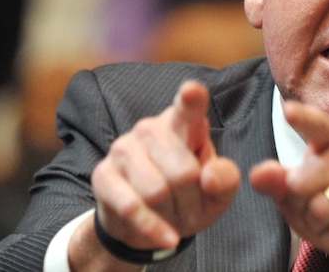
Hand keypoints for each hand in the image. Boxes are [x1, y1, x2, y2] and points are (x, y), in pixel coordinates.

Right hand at [84, 81, 239, 260]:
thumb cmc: (190, 196)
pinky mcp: (103, 174)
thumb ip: (225, 179)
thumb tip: (208, 177)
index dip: (191, 98)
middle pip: (183, 172)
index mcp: (184, 124)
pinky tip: (166, 236)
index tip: (192, 90)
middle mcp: (151, 128)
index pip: (189, 107)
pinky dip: (153, 229)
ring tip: (173, 214)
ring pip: (157, 191)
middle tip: (191, 207)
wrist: (150, 223)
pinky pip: (132, 207)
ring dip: (173, 215)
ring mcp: (124, 148)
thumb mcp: (217, 192)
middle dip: (193, 201)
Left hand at [249, 101, 328, 271]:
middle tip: (316, 209)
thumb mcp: (294, 195)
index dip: (303, 119)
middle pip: (303, 183)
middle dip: (300, 206)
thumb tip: (257, 174)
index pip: (317, 126)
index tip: (288, 110)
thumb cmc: (326, 207)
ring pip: (323, 209)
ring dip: (319, 226)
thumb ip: (275, 181)